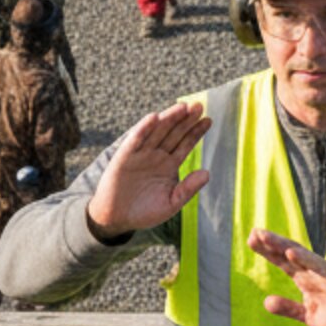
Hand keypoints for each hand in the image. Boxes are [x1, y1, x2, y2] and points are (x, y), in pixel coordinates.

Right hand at [85, 103, 209, 241]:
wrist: (116, 219)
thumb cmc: (144, 212)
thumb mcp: (171, 203)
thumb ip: (188, 189)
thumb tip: (207, 173)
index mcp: (169, 165)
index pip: (185, 144)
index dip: (196, 132)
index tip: (208, 120)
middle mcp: (156, 155)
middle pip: (173, 133)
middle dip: (186, 120)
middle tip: (198, 106)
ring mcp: (141, 154)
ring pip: (157, 132)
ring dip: (168, 118)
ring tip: (182, 107)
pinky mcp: (124, 156)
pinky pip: (135, 140)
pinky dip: (143, 128)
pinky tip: (154, 118)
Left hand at [247, 229, 325, 325]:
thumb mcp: (308, 316)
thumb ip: (289, 308)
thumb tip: (266, 302)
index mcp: (306, 280)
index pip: (283, 262)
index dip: (268, 251)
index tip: (251, 240)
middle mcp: (314, 273)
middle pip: (289, 254)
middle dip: (271, 243)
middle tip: (254, 232)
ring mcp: (325, 275)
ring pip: (301, 256)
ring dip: (283, 245)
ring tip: (266, 237)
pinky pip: (319, 268)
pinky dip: (305, 259)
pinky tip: (291, 252)